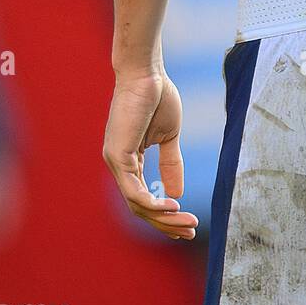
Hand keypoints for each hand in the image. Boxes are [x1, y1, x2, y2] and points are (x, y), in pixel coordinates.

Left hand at [102, 71, 198, 239]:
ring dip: (163, 217)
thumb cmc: (158, 96)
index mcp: (130, 159)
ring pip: (137, 204)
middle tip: (189, 232)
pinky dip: (153, 203)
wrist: (148, 73)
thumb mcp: (170, 136)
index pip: (144, 196)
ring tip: (187, 222)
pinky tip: (173, 207)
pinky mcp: (118, 156)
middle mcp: (119, 165)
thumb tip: (177, 194)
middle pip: (140, 207)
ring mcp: (115, 162)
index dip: (165, 213)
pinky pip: (134, 191)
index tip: (187, 223)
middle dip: (166, 223)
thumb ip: (172, 163)